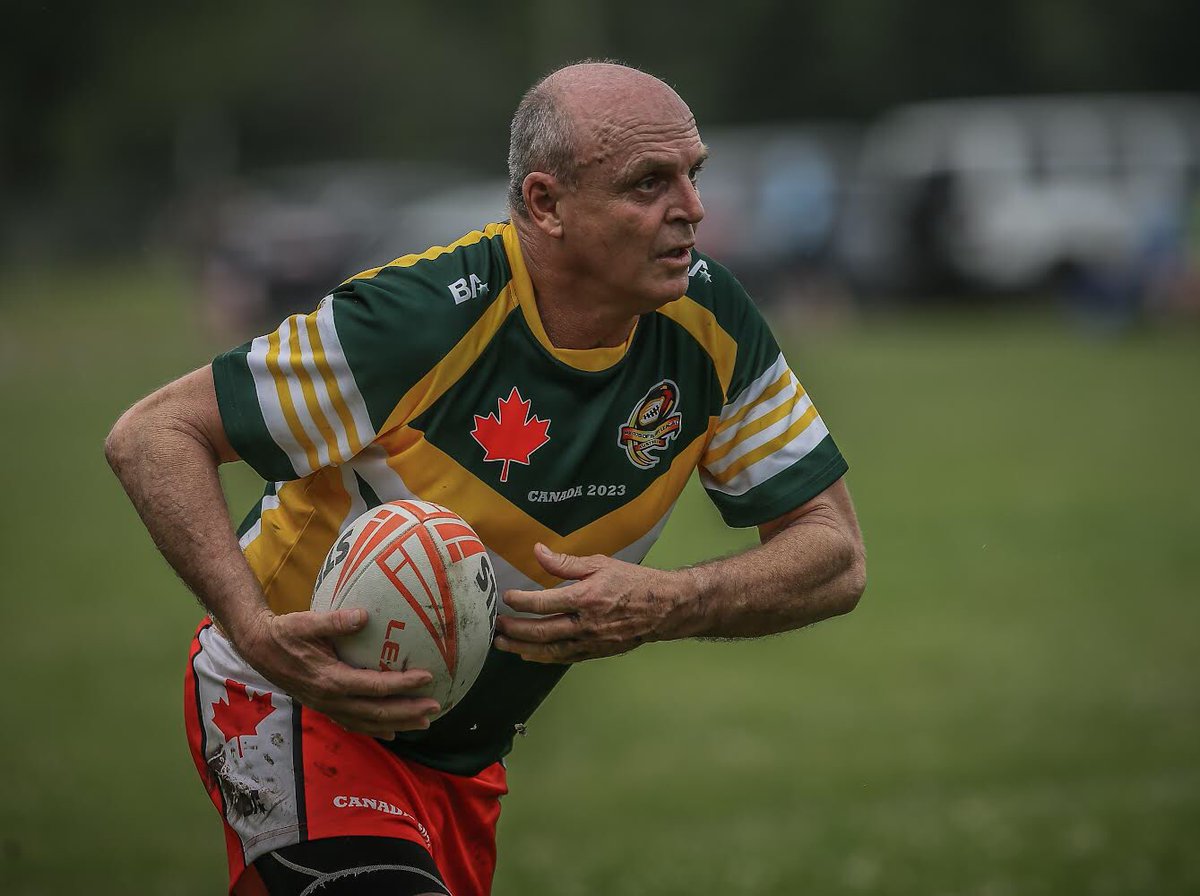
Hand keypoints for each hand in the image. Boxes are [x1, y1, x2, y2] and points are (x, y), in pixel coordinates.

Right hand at [235, 607, 440, 738]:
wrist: (258, 649)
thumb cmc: (285, 633)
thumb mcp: (307, 622)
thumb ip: (335, 621)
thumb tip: (364, 615)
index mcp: (330, 680)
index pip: (375, 686)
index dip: (402, 685)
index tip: (427, 677)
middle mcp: (330, 699)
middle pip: (376, 713)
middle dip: (408, 712)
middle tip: (435, 708)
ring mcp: (327, 707)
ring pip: (367, 723)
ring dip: (397, 724)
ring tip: (423, 724)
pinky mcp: (324, 707)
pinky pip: (354, 724)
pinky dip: (375, 730)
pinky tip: (392, 732)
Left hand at [493, 543, 697, 663]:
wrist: (663, 608)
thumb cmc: (633, 582)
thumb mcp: (600, 564)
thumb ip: (566, 562)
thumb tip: (538, 552)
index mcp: (586, 598)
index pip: (544, 603)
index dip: (521, 601)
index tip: (506, 598)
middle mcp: (586, 624)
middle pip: (542, 631)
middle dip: (515, 630)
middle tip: (496, 626)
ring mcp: (591, 641)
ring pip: (550, 650)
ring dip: (523, 648)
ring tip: (503, 644)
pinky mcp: (596, 652)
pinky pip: (564, 657)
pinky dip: (544, 657)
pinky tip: (529, 655)